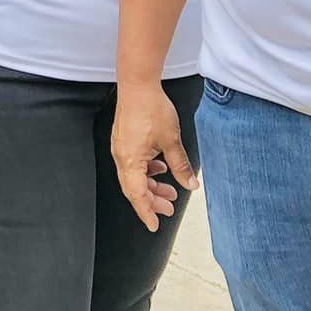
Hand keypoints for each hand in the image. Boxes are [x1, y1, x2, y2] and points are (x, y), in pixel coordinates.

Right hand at [111, 81, 198, 231]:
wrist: (137, 85)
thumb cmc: (151, 108)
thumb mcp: (172, 140)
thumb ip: (180, 165)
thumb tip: (190, 184)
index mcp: (131, 160)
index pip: (137, 195)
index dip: (146, 212)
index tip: (154, 226)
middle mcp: (122, 157)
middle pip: (134, 188)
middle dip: (151, 200)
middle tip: (169, 207)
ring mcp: (121, 148)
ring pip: (134, 176)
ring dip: (150, 185)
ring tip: (169, 188)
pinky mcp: (124, 140)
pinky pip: (133, 164)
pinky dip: (146, 171)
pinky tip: (160, 167)